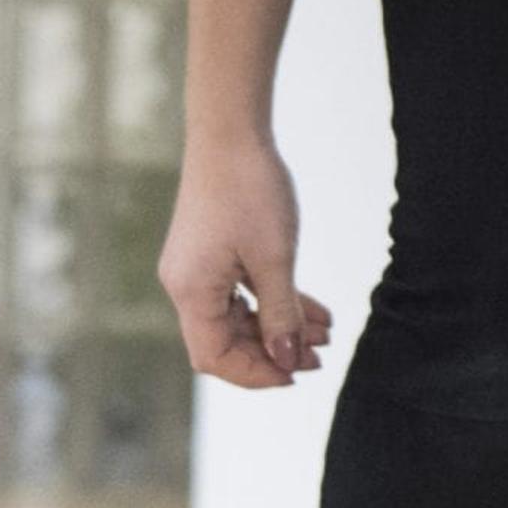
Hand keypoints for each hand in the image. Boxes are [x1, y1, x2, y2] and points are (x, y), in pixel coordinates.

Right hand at [159, 132, 331, 388]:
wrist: (229, 133)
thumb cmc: (249, 190)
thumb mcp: (275, 258)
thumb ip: (281, 315)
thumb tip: (287, 360)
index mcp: (191, 292)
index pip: (215, 357)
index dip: (255, 373)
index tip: (296, 372)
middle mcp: (184, 287)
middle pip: (224, 342)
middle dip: (272, 352)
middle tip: (318, 355)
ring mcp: (195, 270)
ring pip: (236, 318)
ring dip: (277, 328)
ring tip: (322, 333)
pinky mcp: (208, 255)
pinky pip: (238, 294)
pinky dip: (270, 304)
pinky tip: (309, 309)